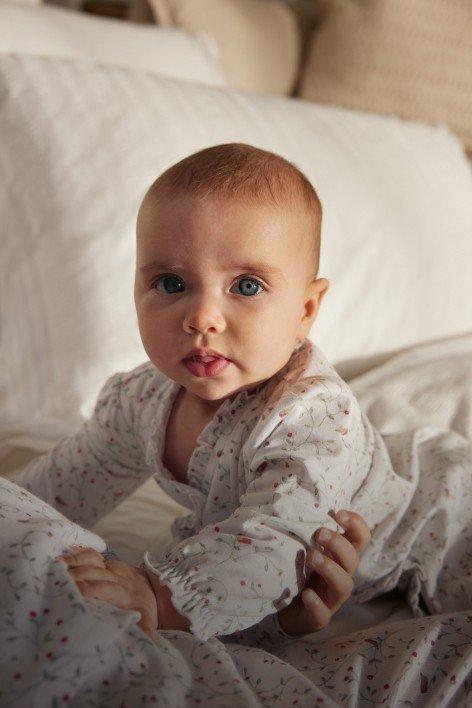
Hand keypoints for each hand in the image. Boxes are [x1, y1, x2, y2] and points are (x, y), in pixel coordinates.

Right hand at [55, 547, 157, 637]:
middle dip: (78, 575)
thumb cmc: (145, 612)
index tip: (79, 591)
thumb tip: (143, 643)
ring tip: (55, 567)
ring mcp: (111, 567)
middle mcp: (118, 578)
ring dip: (74, 563)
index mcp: (126, 595)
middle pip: (96, 573)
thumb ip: (143, 633)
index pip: (108, 588)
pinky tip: (61, 560)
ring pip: (93, 560)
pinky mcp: (106, 562)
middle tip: (58, 580)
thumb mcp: (147, 625)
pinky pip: (91, 554)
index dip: (93, 588)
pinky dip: (76, 555)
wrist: (156, 589)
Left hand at [277, 510, 370, 635]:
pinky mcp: (318, 618)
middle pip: (353, 559)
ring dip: (330, 568)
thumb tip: (295, 497)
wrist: (286, 609)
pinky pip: (323, 614)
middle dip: (338, 543)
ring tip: (312, 557)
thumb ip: (308, 529)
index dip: (356, 525)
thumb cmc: (299, 571)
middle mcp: (341, 575)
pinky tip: (307, 595)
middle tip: (319, 532)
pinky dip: (316, 604)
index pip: (360, 538)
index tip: (338, 513)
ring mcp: (332, 598)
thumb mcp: (305, 547)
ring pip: (344, 585)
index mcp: (340, 556)